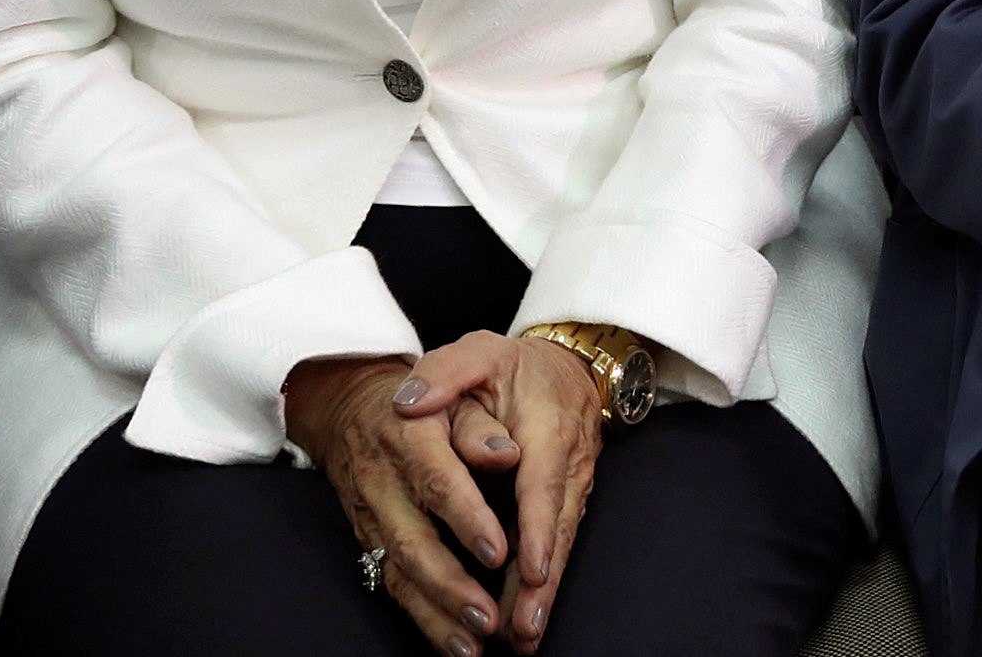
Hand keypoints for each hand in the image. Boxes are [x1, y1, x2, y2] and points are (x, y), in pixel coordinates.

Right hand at [285, 355, 512, 652]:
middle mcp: (384, 481)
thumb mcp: (455, 390)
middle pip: (412, 540)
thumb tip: (508, 453)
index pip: (437, 480)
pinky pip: (394, 586)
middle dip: (450, 584)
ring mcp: (373, 517)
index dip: (466, 518)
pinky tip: (456, 644)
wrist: (354, 409)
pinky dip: (425, 619)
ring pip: (400, 573)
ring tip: (474, 644)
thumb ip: (479, 423)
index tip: (499, 551)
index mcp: (409, 435)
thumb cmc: (427, 401)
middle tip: (489, 616)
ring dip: (437, 614)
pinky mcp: (370, 542)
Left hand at [391, 330, 606, 651]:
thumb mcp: (479, 353)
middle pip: (557, 526)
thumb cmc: (514, 365)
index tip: (529, 567)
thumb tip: (407, 401)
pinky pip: (557, 543)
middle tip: (523, 626)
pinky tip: (528, 617)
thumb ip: (445, 373)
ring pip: (561, 542)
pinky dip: (544, 582)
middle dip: (541, 579)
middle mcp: (567, 460)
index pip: (542, 481)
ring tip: (524, 635)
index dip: (537, 527)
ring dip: (543, 591)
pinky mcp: (568, 501)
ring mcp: (573, 484)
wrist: (567, 365)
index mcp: (546, 423)